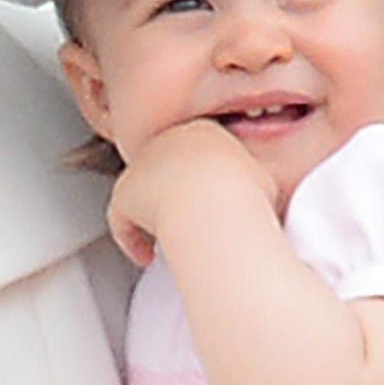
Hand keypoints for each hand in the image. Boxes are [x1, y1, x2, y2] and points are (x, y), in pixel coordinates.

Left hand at [106, 119, 279, 267]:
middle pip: (163, 167)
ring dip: (149, 215)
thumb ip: (248, 182)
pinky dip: (132, 237)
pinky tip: (145, 253)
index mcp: (204, 131)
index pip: (193, 152)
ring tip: (162, 238)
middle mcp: (169, 141)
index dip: (196, 181)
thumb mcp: (260, 181)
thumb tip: (251, 194)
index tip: (202, 202)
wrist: (214, 202)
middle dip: (168, 194)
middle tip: (180, 221)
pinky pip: (123, 217)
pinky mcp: (125, 191)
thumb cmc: (242, 194)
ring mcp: (143, 164)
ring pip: (140, 191)